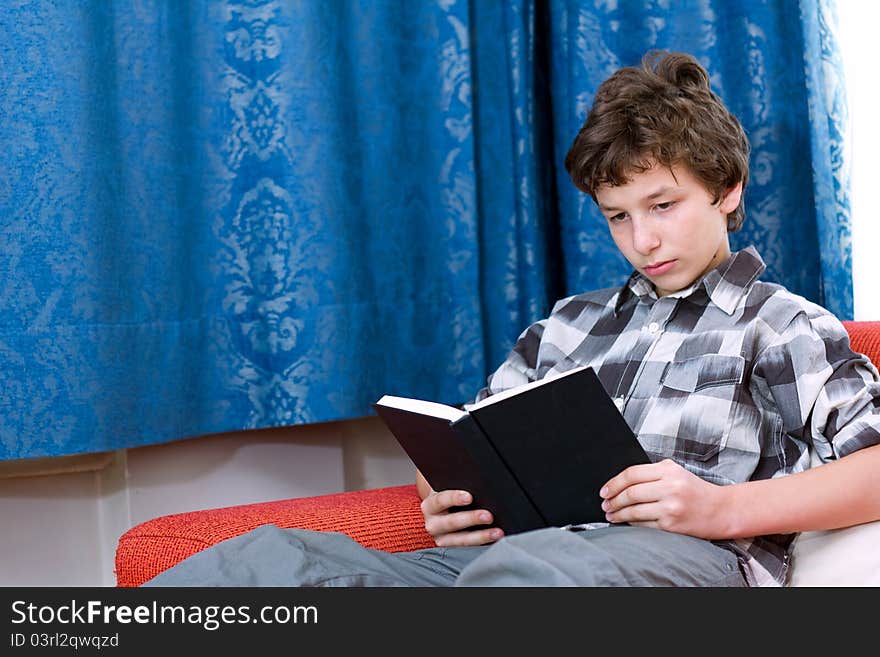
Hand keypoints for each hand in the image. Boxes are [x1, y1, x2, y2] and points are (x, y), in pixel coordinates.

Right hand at [420, 489, 504, 546]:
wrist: (439, 515)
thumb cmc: (448, 499)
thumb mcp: (446, 491)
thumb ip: (459, 488)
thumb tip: (479, 486)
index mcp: (430, 506)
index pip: (440, 500)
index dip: (454, 498)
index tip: (469, 497)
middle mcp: (432, 524)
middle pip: (452, 522)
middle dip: (471, 519)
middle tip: (488, 516)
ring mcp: (441, 539)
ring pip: (461, 540)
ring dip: (480, 536)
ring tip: (496, 533)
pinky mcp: (451, 550)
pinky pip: (467, 549)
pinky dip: (482, 545)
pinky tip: (494, 541)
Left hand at [599, 458, 730, 538]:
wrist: (721, 510)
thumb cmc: (696, 491)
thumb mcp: (676, 472)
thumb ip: (652, 473)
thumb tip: (621, 482)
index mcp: (668, 470)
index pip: (632, 474)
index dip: (613, 483)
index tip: (604, 491)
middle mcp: (670, 487)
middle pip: (630, 493)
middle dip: (612, 500)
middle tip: (605, 504)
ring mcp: (671, 507)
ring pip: (634, 511)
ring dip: (618, 514)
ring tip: (611, 514)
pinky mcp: (672, 525)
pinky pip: (643, 524)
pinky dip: (631, 523)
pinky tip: (626, 522)